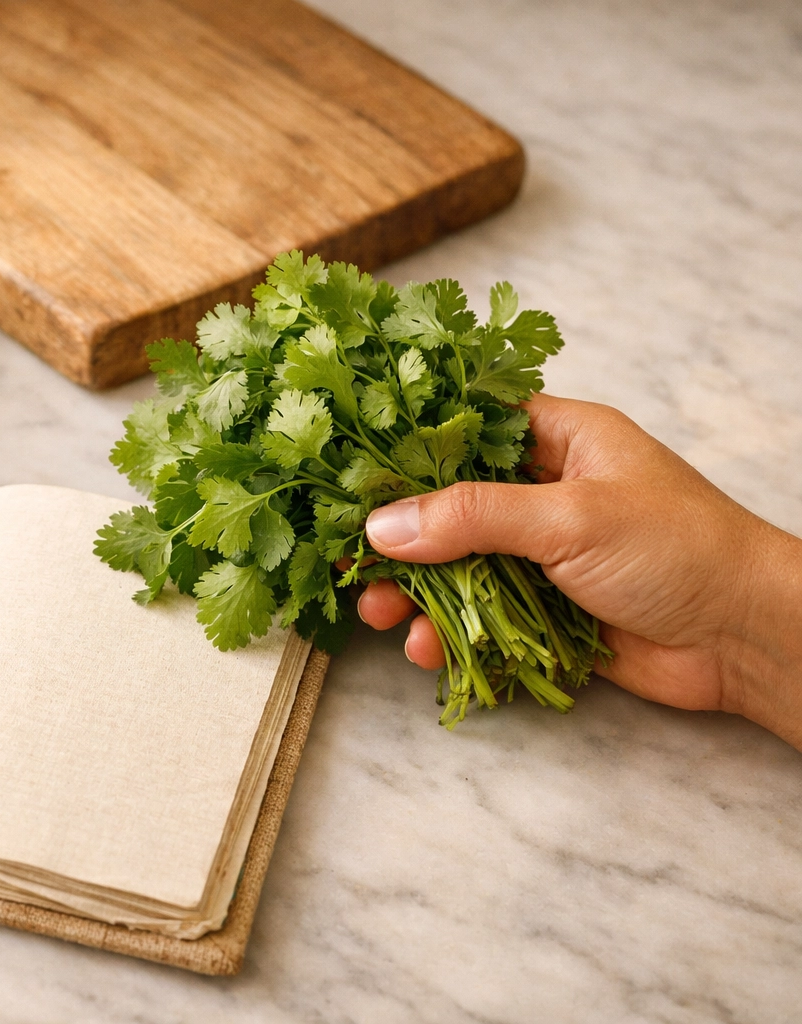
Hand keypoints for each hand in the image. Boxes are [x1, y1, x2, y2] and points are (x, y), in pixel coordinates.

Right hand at [355, 394, 801, 747]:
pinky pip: (476, 618)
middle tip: (348, 559)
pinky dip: (446, 633)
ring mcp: (541, 554)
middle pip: (446, 505)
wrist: (748, 640)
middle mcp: (544, 491)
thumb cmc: (681, 550)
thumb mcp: (571, 517)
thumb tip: (383, 527)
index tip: (348, 474)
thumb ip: (472, 518)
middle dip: (396, 536)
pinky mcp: (542, 612)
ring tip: (378, 614)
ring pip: (454, 567)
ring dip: (413, 591)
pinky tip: (424, 648)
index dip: (405, 448)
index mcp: (558, 439)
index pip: (464, 427)